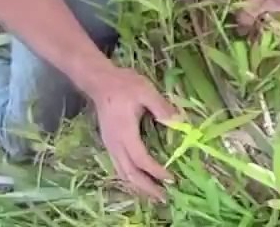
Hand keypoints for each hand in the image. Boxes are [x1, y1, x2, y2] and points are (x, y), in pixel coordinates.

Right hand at [89, 66, 180, 201]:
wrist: (100, 81)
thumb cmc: (124, 84)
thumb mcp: (145, 90)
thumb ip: (162, 107)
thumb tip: (179, 121)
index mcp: (125, 133)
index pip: (141, 159)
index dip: (156, 171)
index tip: (171, 178)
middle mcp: (115, 143)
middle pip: (129, 174)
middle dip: (146, 188)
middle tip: (164, 197)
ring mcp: (109, 145)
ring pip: (122, 173)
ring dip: (138, 186)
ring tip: (154, 195)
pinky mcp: (109, 144)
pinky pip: (118, 168)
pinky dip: (130, 179)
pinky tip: (140, 182)